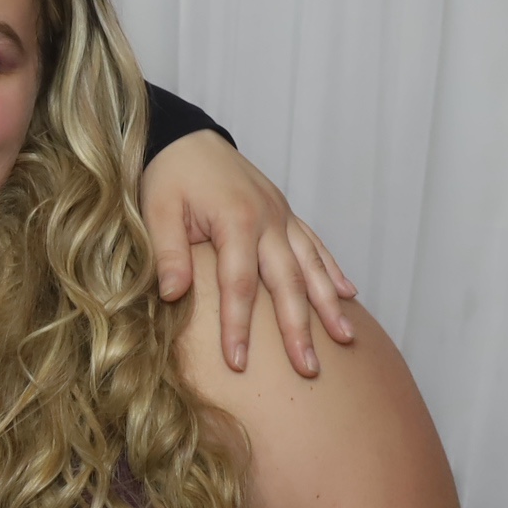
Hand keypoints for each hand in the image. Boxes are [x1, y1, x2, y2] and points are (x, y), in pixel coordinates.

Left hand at [137, 130, 357, 376]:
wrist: (186, 138)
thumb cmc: (170, 175)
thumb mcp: (158, 210)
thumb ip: (168, 252)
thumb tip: (173, 295)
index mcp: (236, 220)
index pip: (240, 284)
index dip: (238, 326)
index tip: (239, 364)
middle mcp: (268, 219)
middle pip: (288, 282)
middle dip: (299, 329)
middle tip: (308, 368)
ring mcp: (282, 216)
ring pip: (312, 266)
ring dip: (330, 305)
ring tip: (346, 340)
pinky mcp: (286, 214)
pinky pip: (315, 246)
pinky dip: (333, 270)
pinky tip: (350, 295)